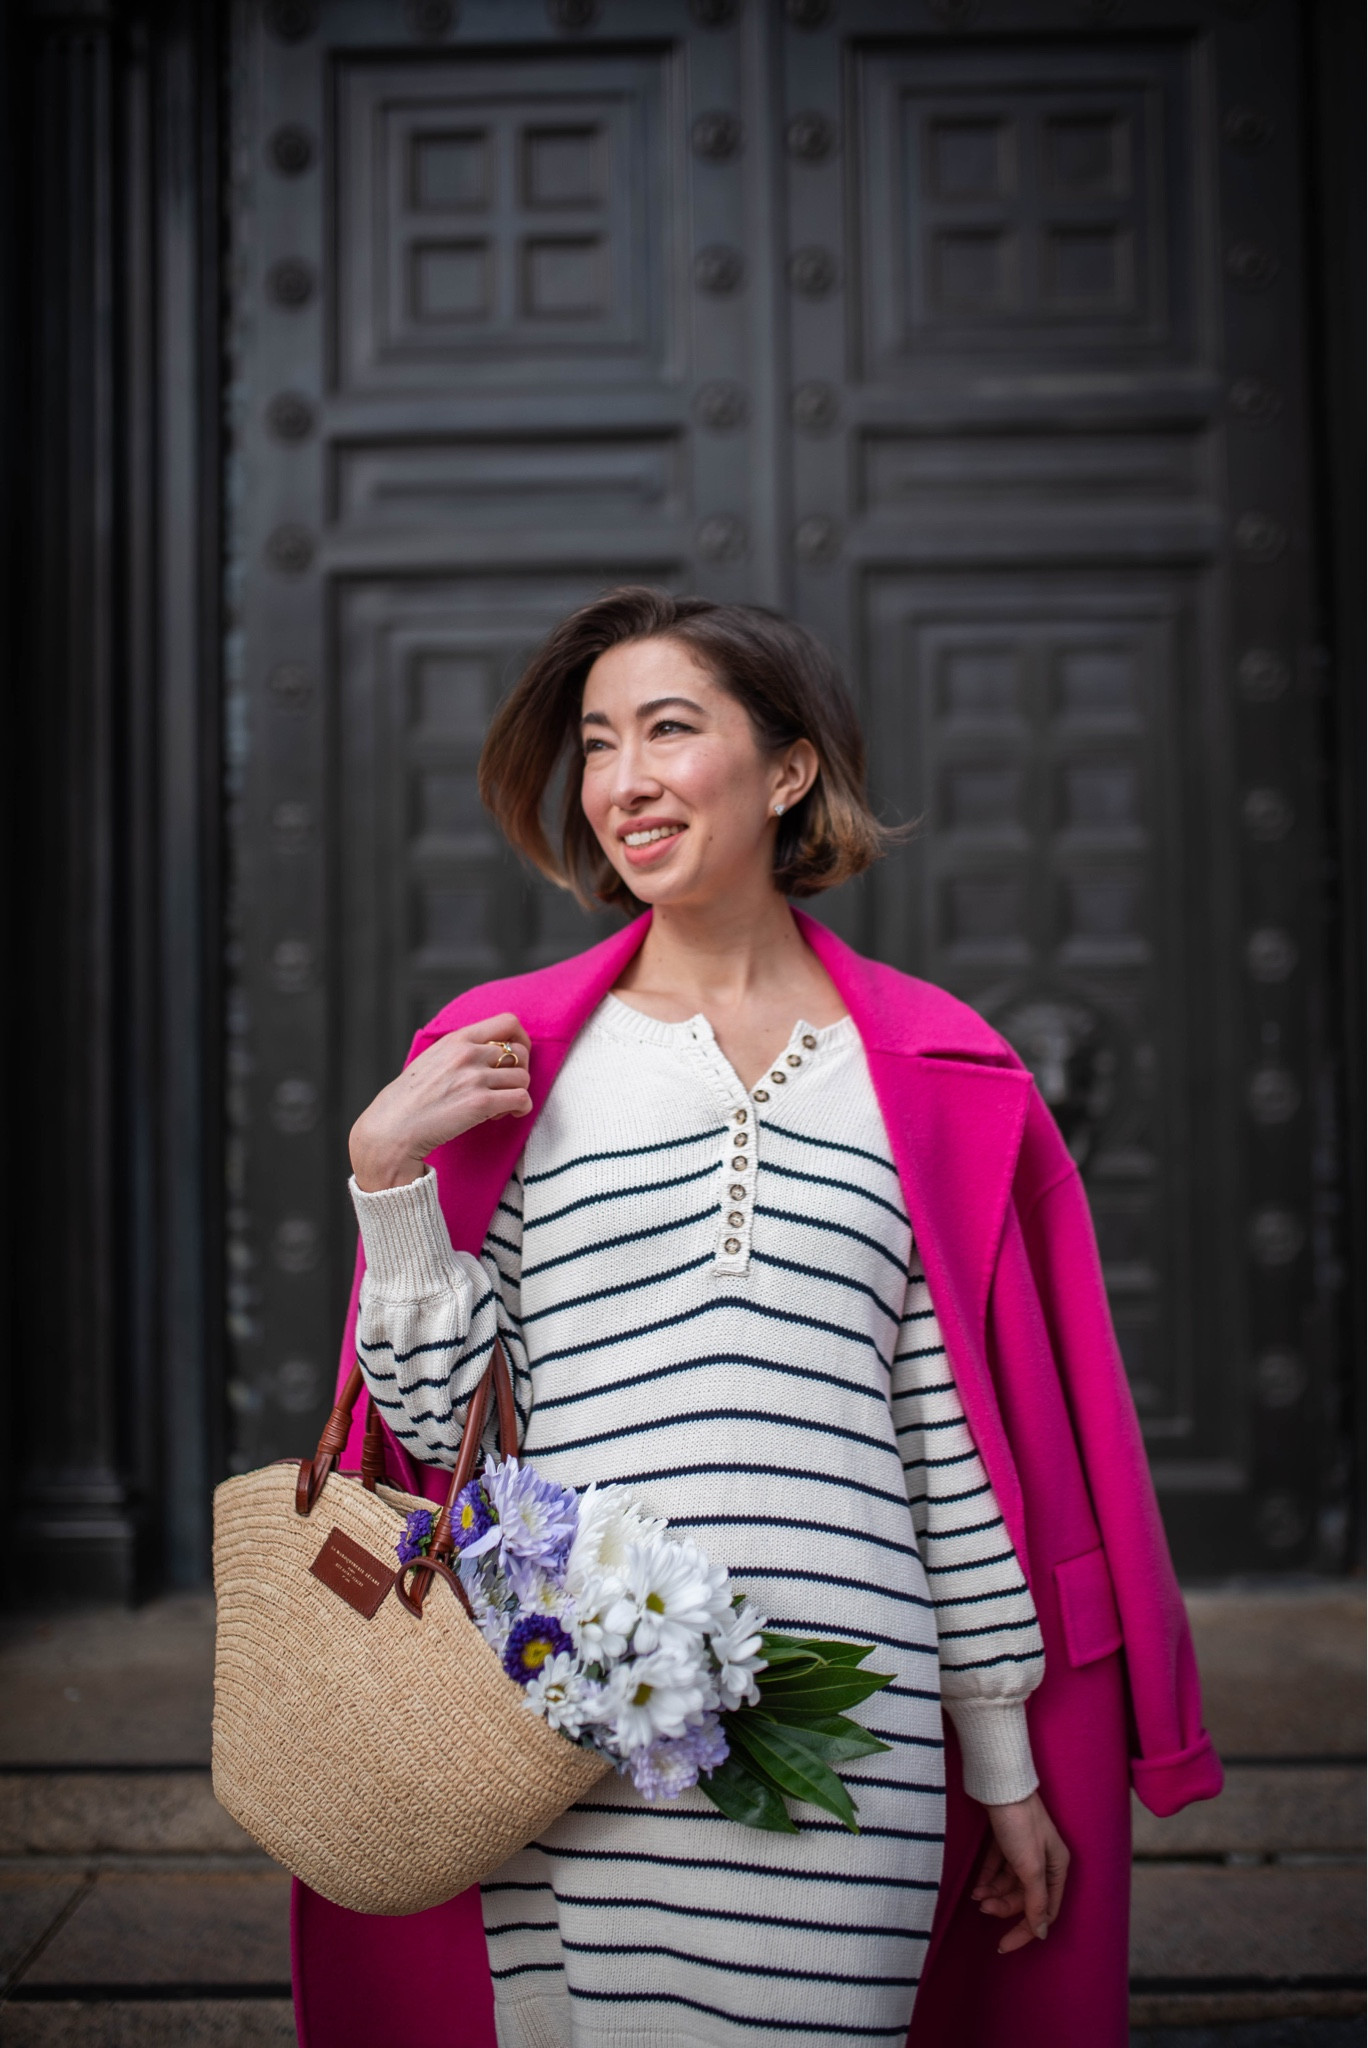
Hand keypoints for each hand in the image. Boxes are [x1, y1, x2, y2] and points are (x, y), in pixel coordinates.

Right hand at [349, 1014, 531, 1190]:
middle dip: (519, 1071)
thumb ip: (460, 1050)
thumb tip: (490, 1050)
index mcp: (457, 1039)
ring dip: (516, 1093)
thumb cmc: (410, 1099)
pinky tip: (505, 1115)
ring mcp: (475, 1077)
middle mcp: (468, 1053)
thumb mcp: (432, 1059)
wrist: (392, 1127)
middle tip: (503, 1088)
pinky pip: (522, 1099)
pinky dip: (521, 1108)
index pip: (508, 1022)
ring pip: (523, 1077)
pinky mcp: (481, 1103)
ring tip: (498, 1106)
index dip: (521, 1039)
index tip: (516, 1056)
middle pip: (521, 1052)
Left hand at [972, 1789, 1069, 1953]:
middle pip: (1026, 1897)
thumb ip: (1036, 1901)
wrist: (999, 1783)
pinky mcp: (1007, 1838)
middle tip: (983, 1908)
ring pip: (1010, 1883)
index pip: (1045, 1911)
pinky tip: (976, 1888)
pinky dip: (988, 1879)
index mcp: (1058, 1868)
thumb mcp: (1031, 1867)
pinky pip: (999, 1867)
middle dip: (1004, 1906)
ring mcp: (1025, 1848)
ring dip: (994, 1894)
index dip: (1025, 1930)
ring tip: (977, 1897)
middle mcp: (1045, 1860)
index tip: (1003, 1945)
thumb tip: (1041, 1931)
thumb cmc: (1019, 1824)